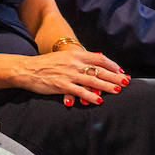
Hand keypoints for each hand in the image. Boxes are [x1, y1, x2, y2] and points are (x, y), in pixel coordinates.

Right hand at [12, 50, 127, 105]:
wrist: (28, 69)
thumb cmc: (46, 63)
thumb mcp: (64, 56)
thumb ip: (79, 58)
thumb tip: (96, 59)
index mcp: (75, 54)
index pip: (99, 58)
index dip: (112, 65)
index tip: (121, 71)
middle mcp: (74, 63)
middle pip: (99, 69)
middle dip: (114, 76)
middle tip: (126, 81)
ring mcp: (69, 74)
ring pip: (92, 80)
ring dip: (107, 86)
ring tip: (117, 90)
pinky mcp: (62, 85)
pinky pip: (80, 92)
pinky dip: (90, 96)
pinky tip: (98, 101)